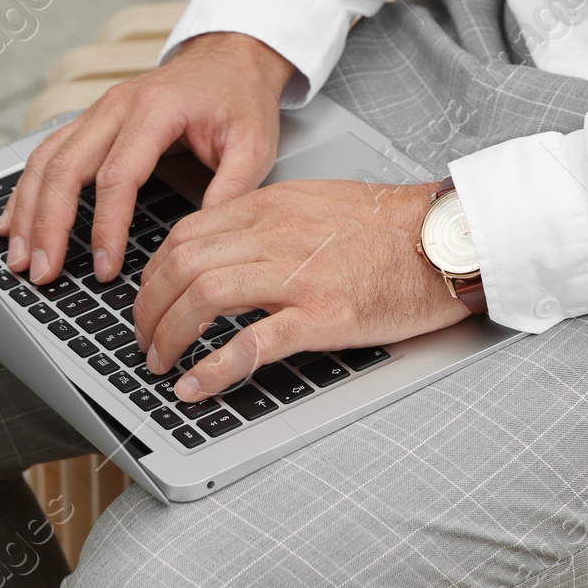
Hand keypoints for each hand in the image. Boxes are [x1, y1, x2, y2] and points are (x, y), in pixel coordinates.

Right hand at [0, 31, 294, 285]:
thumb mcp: (253, 144)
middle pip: (66, 166)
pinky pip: (48, 152)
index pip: (117, 176)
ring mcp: (100, 110)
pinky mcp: (92, 119)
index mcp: (157, 108)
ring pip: (47, 159)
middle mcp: (118, 105)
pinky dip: (27, 188)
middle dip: (48, 224)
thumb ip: (231, 191)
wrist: (230, 56)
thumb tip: (201, 242)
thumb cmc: (239, 98)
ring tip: (20, 257)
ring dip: (27, 210)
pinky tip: (13, 220)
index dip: (107, 227)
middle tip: (42, 272)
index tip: (105, 269)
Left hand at [132, 177, 466, 400]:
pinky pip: (253, 341)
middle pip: (183, 263)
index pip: (186, 232)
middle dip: (148, 307)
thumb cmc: (390, 226)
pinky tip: (195, 385)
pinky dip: (214, 367)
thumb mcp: (316, 202)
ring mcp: (298, 275)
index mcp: (271, 205)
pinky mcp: (323, 315)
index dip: (153, 272)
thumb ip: (268, 220)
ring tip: (160, 363)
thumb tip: (224, 248)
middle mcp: (276, 233)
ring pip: (205, 295)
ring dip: (169, 335)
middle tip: (143, 339)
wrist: (444, 236)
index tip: (147, 299)